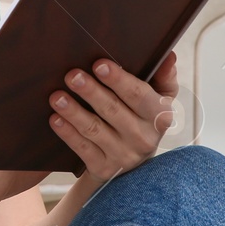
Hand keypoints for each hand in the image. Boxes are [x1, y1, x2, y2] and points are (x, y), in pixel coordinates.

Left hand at [49, 51, 177, 186]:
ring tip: (57, 96)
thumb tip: (169, 56)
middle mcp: (144, 138)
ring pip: (95, 130)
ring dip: (74, 112)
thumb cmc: (141, 118)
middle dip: (91, 91)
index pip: (139, 95)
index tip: (99, 64)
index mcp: (159, 116)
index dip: (119, 79)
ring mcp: (124, 156)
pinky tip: (55, 119)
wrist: (131, 166)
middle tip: (72, 75)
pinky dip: (68, 133)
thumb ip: (164, 77)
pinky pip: (83, 149)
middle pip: (113, 110)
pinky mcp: (104, 169)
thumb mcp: (158, 99)